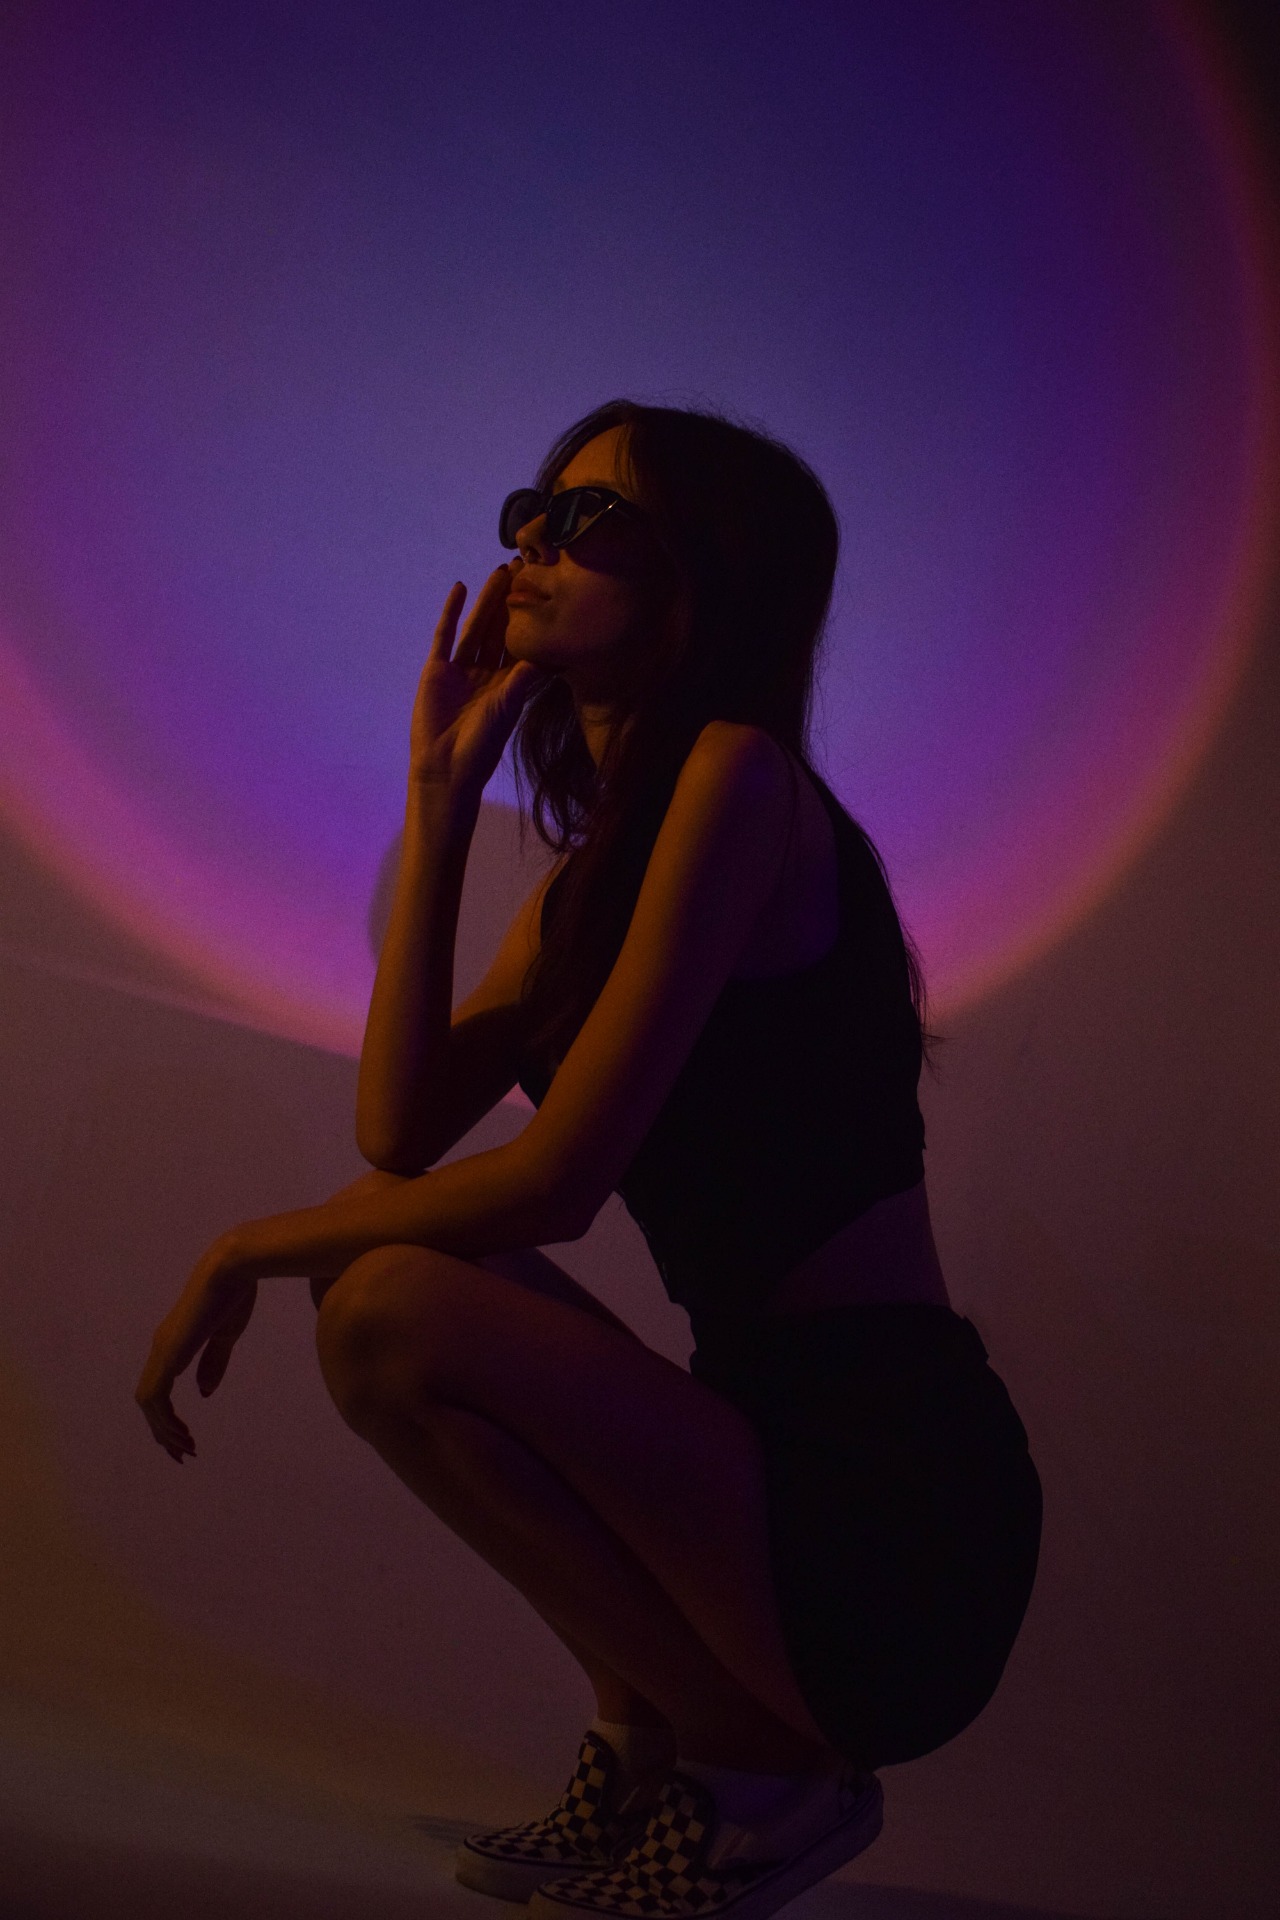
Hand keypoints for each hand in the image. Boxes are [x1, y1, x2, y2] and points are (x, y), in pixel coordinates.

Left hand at [135, 1238, 257, 1462]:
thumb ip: (212, 1362)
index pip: (158, 1391)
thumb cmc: (233, 1294)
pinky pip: (156, 1395)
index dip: (167, 1419)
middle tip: (182, 1456)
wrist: (234, 1268)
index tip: (187, 1440)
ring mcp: (163, 1349)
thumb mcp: (225, 1335)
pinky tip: (182, 1432)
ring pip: (149, 1402)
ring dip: (164, 1430)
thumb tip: (202, 1393)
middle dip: (163, 1433)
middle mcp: (162, 1348)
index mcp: (174, 1345)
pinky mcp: (170, 1351)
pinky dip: (165, 1418)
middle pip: (149, 1402)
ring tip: (185, 1449)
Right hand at [409, 560, 551, 793]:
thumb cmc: (482, 744)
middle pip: (500, 629)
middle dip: (511, 601)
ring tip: (500, 571)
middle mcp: (486, 672)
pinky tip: (461, 588)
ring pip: (476, 627)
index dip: (531, 619)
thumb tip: (546, 653)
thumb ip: (523, 679)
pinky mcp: (437, 669)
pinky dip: (451, 612)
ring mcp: (461, 670)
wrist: (446, 766)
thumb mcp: (507, 707)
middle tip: (525, 569)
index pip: (521, 643)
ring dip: (487, 600)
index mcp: (508, 683)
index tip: (545, 592)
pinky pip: (445, 635)